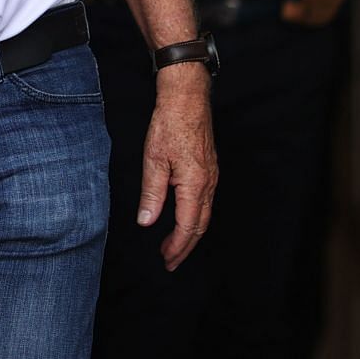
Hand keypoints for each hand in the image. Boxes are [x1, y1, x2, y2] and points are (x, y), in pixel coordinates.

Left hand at [138, 65, 217, 270]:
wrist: (187, 97)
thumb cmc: (170, 123)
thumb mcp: (154, 159)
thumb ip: (152, 193)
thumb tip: (147, 222)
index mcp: (195, 184)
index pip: (188, 227)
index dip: (177, 247)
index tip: (166, 260)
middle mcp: (208, 183)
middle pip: (200, 225)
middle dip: (185, 247)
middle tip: (171, 262)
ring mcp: (212, 176)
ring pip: (204, 214)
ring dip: (191, 233)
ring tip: (175, 246)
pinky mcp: (210, 168)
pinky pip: (205, 201)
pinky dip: (195, 217)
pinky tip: (185, 218)